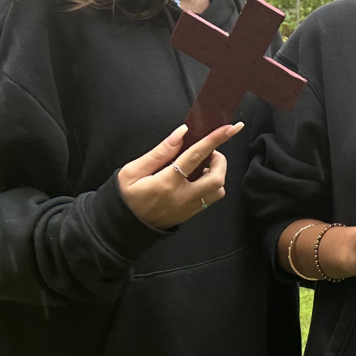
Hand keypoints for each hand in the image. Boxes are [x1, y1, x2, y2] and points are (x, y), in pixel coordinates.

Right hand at [118, 123, 242, 228]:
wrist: (125, 227)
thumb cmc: (127, 196)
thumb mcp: (133, 171)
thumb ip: (159, 152)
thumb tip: (181, 133)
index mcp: (166, 183)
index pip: (196, 156)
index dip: (214, 140)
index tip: (230, 128)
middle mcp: (182, 197)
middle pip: (217, 178)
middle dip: (220, 161)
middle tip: (209, 153)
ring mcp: (189, 208)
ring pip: (218, 191)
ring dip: (217, 175)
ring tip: (203, 167)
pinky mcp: (191, 214)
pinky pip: (210, 199)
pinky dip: (211, 186)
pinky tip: (197, 179)